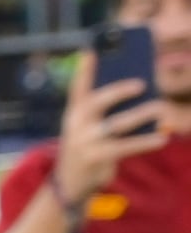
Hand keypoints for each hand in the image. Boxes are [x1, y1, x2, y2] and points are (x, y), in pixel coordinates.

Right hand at [54, 50, 168, 205]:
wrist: (69, 182)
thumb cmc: (87, 146)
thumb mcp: (88, 126)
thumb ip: (106, 109)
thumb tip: (144, 94)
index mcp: (74, 112)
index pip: (78, 87)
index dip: (84, 70)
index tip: (92, 51)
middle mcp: (76, 124)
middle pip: (98, 102)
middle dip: (119, 91)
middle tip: (143, 83)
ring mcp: (85, 141)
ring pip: (117, 124)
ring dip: (142, 115)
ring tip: (161, 108)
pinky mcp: (97, 158)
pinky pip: (126, 147)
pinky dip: (146, 142)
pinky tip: (163, 137)